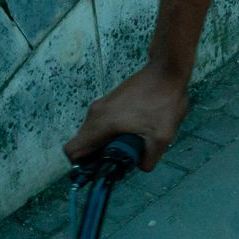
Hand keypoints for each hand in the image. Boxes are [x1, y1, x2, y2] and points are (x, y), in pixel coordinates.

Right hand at [64, 64, 189, 171]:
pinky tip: (134, 131)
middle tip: (121, 159)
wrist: (166, 71)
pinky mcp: (109, 101)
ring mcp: (101, 105)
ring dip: (106, 144)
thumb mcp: (161, 137)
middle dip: (97, 156)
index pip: (72, 151)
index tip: (101, 168)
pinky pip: (101, 124)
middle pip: (82, 144)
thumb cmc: (163, 102)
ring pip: (93, 134)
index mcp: (101, 124)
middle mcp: (94, 114)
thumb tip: (140, 167)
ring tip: (130, 144)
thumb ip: (148, 159)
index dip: (82, 165)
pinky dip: (111, 133)